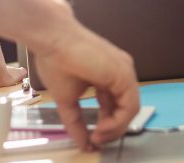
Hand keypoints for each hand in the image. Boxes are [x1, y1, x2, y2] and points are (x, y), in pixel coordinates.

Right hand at [35, 22, 138, 149]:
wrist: (52, 39)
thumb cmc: (56, 59)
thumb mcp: (67, 99)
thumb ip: (75, 122)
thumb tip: (81, 143)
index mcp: (108, 75)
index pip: (114, 106)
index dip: (105, 125)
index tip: (92, 138)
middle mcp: (120, 72)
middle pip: (125, 109)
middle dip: (112, 130)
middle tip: (96, 141)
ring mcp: (124, 72)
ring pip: (130, 109)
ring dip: (115, 128)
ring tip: (98, 136)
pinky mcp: (124, 74)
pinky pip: (130, 105)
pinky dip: (118, 122)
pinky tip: (102, 128)